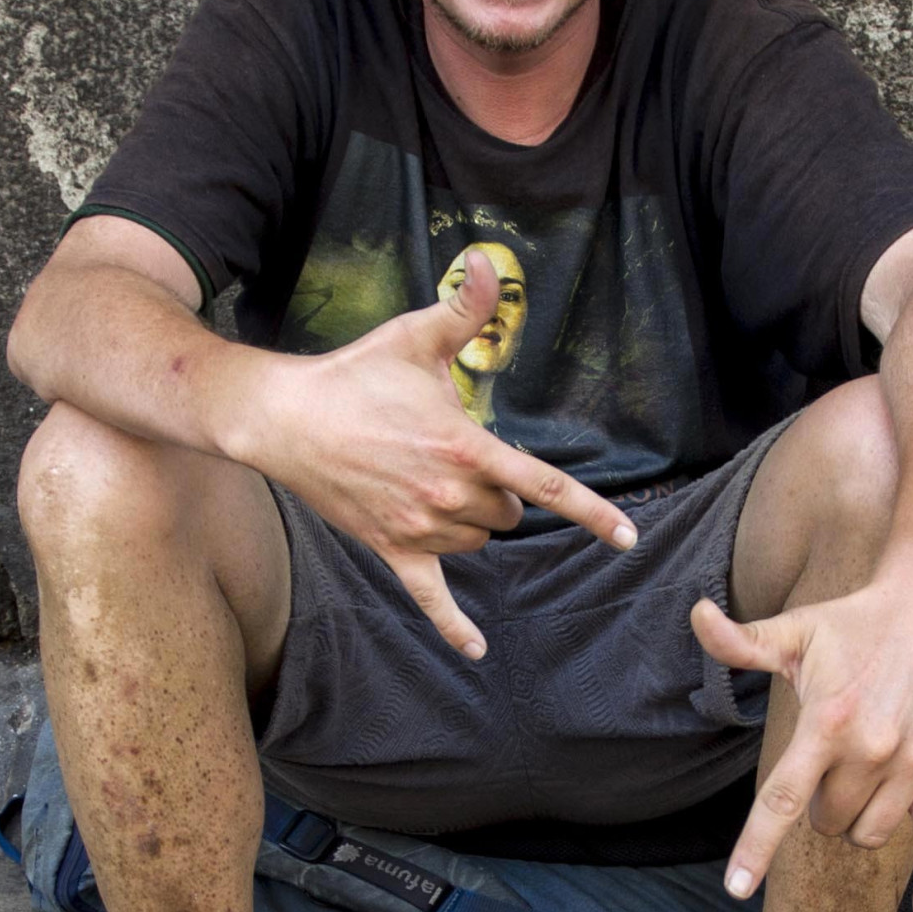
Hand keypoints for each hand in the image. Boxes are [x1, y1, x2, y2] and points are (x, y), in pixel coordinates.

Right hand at [237, 249, 635, 659]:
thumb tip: (487, 260)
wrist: (285, 419)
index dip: (590, 512)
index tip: (627, 537)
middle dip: (499, 495)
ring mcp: (419, 529)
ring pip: (477, 543)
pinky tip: (477, 651)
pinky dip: (454, 626)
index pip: (542, 485)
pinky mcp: (391, 548)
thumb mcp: (416, 337)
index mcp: (464, 448)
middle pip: (508, 516)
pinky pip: (430, 597)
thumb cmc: (355, 375)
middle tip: (457, 459)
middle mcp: (448, 497)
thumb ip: (466, 308)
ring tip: (430, 484)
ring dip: (472, 524)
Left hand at [690, 555, 912, 911]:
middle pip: (825, 820)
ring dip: (856, 820)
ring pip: (868, 834)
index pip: (782, 799)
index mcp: (827, 724)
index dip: (757, 847)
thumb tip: (696, 614)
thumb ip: (742, 641)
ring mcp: (912, 767)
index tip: (738, 888)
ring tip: (862, 773)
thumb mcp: (796, 630)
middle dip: (818, 802)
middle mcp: (870, 752)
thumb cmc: (857, 620)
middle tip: (828, 756)